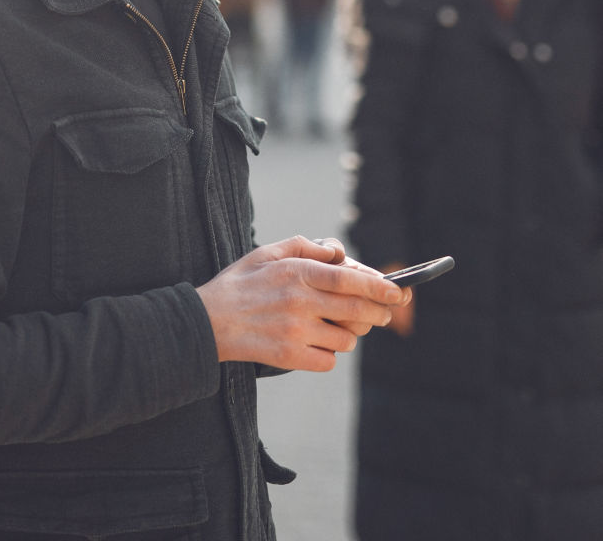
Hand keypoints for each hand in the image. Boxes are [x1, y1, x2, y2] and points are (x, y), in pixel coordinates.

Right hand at [196, 235, 408, 371]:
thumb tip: (338, 252)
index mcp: (295, 272)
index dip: (379, 286)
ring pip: (347, 338)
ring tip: (329, 326)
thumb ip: (304, 246)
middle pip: (358, 310)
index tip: (398, 292)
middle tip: (382, 314)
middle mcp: (299, 301)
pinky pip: (330, 360)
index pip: (350, 278)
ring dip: (346, 333)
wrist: (207, 321)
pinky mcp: (290, 358)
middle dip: (378, 313)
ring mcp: (296, 332)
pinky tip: (312, 343)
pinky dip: (327, 354)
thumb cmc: (239, 284)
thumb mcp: (266, 252)